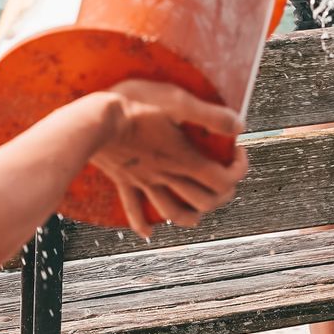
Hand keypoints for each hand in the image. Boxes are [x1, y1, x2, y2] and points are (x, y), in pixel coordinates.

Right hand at [89, 80, 247, 237]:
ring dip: (191, 215)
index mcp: (184, 159)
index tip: (237, 150)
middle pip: (205, 201)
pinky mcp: (124, 180)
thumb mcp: (178, 100)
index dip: (239, 169)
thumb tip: (239, 125)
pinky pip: (134, 210)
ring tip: (199, 208)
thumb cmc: (136, 105)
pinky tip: (149, 233)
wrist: (94, 120)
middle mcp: (167, 175)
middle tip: (225, 175)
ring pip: (174, 212)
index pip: (223, 179)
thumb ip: (210, 115)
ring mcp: (145, 181)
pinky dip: (144, 224)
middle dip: (223, 193)